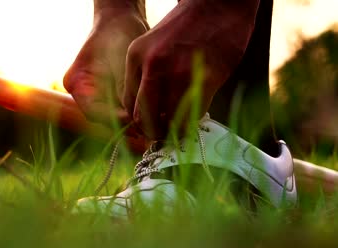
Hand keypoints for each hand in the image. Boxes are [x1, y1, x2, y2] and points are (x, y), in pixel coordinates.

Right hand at [63, 7, 148, 129]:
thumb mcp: (121, 60)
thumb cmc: (118, 32)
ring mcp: (93, 94)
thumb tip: (132, 117)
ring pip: (112, 117)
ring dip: (131, 120)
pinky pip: (119, 109)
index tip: (138, 121)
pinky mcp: (106, 94)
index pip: (94, 112)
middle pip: (103, 118)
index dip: (116, 120)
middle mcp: (82, 93)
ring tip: (152, 122)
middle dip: (125, 123)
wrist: (120, 18)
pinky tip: (150, 113)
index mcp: (77, 84)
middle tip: (149, 127)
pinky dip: (132, 112)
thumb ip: (123, 89)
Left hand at [123, 0, 258, 138]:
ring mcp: (177, 73)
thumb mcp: (154, 46)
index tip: (152, 125)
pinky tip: (195, 116)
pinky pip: (192, 114)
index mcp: (135, 57)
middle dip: (153, 132)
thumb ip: (147, 75)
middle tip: (164, 134)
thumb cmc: (187, 27)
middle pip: (143, 117)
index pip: (128, 104)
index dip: (140, 121)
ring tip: (179, 129)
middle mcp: (151, 66)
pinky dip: (192, 122)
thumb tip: (149, 111)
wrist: (218, 4)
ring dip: (173, 131)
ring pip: (167, 120)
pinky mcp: (204, 78)